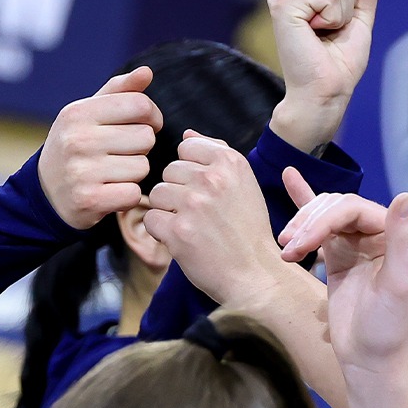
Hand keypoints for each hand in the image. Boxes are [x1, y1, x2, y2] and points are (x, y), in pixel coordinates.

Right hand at [38, 66, 163, 228]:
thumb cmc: (76, 147)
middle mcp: (78, 139)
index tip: (145, 125)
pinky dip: (128, 196)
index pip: (140, 105)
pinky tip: (112, 192)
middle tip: (120, 154)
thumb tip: (147, 72)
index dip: (152, 116)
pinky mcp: (89, 200)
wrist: (46, 194)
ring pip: (142, 167)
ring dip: (134, 173)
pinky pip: (133, 193)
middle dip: (140, 147)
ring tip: (113, 173)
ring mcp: (81, 171)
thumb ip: (119, 91)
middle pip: (146, 137)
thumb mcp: (89, 114)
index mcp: (78, 113)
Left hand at [143, 132, 286, 307]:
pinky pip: (151, 219)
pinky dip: (162, 233)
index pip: (186, 148)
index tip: (207, 192)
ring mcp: (193, 204)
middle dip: (178, 192)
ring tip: (193, 227)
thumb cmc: (248, 230)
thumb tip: (187, 134)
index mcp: (229, 162)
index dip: (190, 172)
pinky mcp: (178, 231)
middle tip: (202, 215)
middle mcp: (212, 178)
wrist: (255, 274)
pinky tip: (184, 241)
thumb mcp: (243, 183)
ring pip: (157, 194)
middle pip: (169, 171)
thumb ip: (216, 154)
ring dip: (168, 212)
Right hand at [268, 0, 380, 151]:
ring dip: (341, 14)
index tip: (334, 27)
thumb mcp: (359, 16)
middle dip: (347, 5)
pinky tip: (315, 34)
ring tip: (322, 36)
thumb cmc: (338, 63)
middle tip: (329, 34)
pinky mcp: (283, 5)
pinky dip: (333, 17)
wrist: (326, 92)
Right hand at [277, 178, 407, 374]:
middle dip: (308, 224)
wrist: (371, 362)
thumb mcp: (399, 285)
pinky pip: (320, 228)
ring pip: (324, 216)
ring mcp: (356, 246)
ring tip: (284, 248)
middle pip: (335, 208)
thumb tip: (405, 195)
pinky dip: (304, 204)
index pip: (352, 209)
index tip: (300, 243)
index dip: (322, 219)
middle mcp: (377, 235)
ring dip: (301, 225)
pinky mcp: (338, 260)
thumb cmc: (389, 329)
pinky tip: (290, 179)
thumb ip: (402, 240)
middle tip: (288, 250)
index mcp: (395, 235)